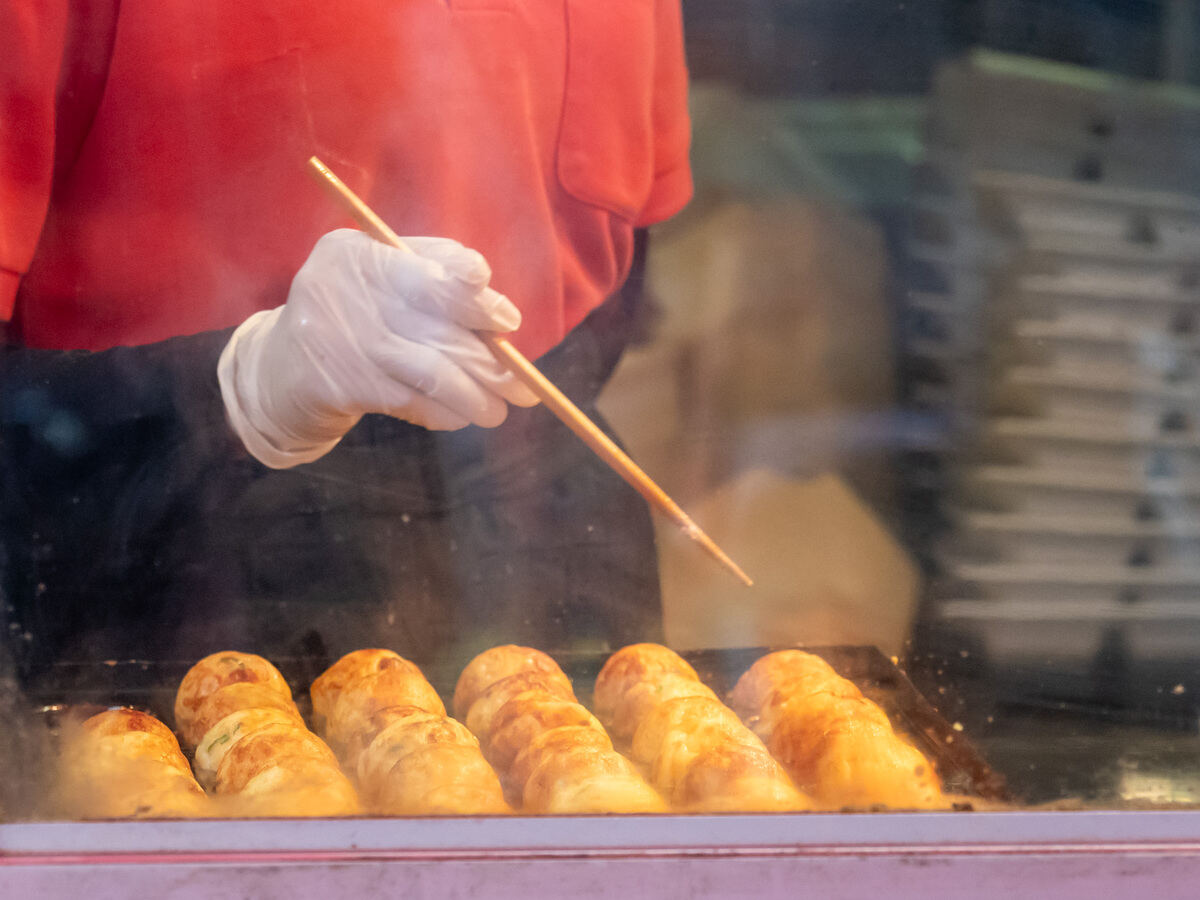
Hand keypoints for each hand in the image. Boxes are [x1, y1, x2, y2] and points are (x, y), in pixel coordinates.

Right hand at [218, 229, 539, 467]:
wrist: (278, 367)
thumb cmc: (347, 311)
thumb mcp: (375, 274)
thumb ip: (430, 271)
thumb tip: (494, 302)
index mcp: (361, 253)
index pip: (437, 269)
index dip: (477, 298)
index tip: (507, 322)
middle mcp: (350, 291)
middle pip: (442, 326)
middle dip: (492, 360)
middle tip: (524, 385)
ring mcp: (346, 340)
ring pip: (433, 371)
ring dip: (476, 396)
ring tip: (499, 411)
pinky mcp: (344, 385)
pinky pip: (411, 401)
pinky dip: (444, 412)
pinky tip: (462, 417)